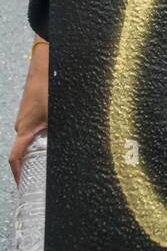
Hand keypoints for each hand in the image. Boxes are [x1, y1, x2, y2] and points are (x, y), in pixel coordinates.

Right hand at [9, 41, 47, 183]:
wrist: (45, 65)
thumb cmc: (48, 87)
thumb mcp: (57, 114)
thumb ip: (58, 132)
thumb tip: (68, 148)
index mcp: (24, 129)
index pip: (15, 158)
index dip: (18, 174)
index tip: (23, 185)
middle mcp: (21, 125)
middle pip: (24, 149)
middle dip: (33, 161)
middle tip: (44, 173)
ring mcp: (25, 117)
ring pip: (31, 137)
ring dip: (39, 145)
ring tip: (53, 153)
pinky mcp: (30, 110)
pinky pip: (34, 127)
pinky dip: (41, 134)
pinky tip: (54, 133)